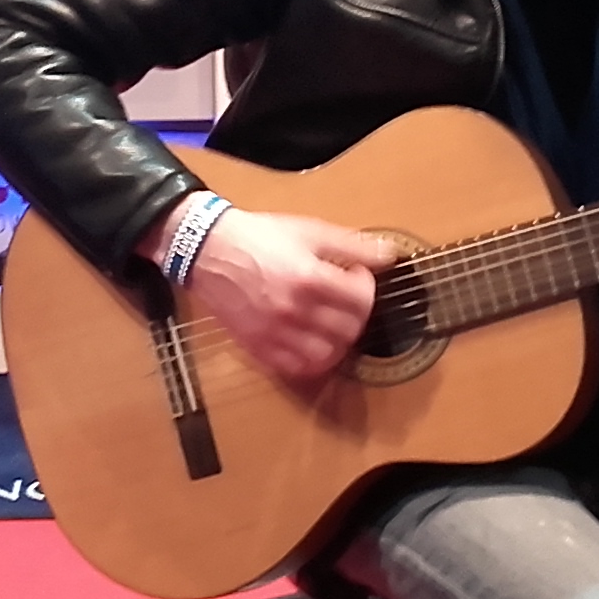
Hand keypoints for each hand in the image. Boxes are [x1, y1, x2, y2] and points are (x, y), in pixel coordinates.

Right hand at [182, 209, 397, 383]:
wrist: (209, 251)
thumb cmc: (259, 237)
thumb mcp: (309, 231)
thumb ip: (351, 245)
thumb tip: (389, 255)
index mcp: (308, 278)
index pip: (360, 300)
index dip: (367, 288)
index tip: (357, 278)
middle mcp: (293, 310)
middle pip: (348, 330)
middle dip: (356, 315)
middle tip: (347, 301)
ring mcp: (275, 332)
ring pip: (326, 355)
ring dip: (338, 342)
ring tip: (332, 323)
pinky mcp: (259, 346)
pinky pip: (296, 368)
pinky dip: (312, 360)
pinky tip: (312, 341)